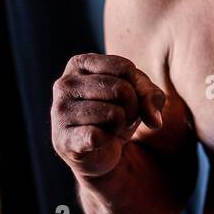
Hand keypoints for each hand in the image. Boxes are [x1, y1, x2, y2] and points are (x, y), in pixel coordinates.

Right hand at [50, 53, 165, 178]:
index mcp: (80, 64)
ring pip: (113, 114)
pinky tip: (98, 140)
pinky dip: (107, 140)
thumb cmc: (116, 111)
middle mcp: (65, 84)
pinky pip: (98, 136)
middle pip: (121, 89)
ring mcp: (60, 111)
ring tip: (110, 127)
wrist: (98, 149)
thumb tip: (154, 120)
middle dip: (133, 108)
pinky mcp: (62, 139)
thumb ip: (151, 96)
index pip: (125, 67)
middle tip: (123, 117)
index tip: (129, 97)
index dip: (137, 87)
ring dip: (121, 124)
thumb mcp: (138, 94)